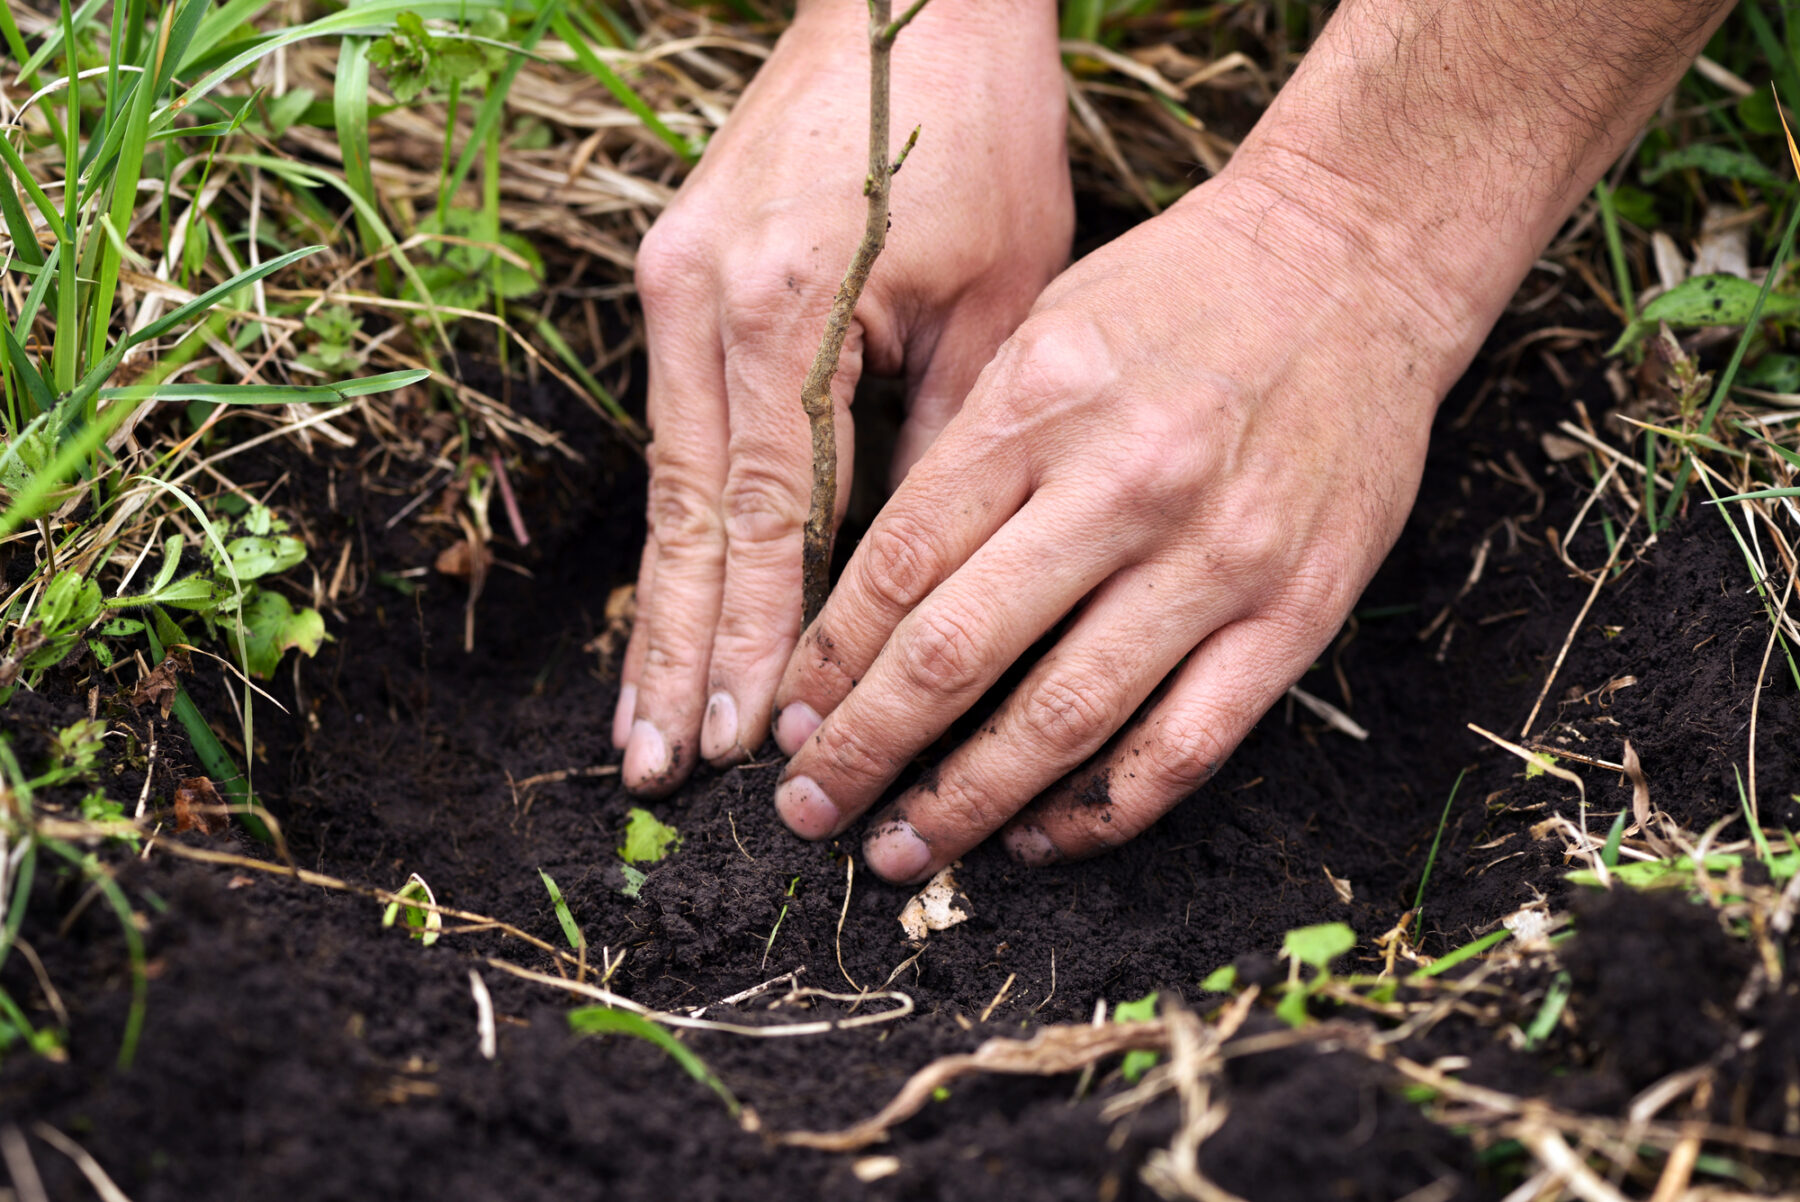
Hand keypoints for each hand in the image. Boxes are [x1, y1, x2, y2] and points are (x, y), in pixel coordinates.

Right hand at [615, 0, 1069, 794]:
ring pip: (670, 482)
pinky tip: (676, 593)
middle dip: (679, 649)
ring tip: (644, 716)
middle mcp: (705, 304)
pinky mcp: (678, 274)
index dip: (755, 637)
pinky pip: (678, 430)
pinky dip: (685, 524)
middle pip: (689, 516)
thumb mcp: (996, 298)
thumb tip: (906, 582)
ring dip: (665, 603)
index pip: (769, 515)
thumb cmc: (979, 134)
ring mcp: (676, 285)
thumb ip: (938, 441)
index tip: (740, 739)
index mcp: (789, 312)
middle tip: (656, 766)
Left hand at [766, 161, 1493, 882]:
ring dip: (965, 804)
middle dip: (864, 750)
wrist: (1359, 257)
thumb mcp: (1045, 330)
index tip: (789, 721)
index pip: (898, 564)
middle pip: (956, 653)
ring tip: (898, 853)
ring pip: (1062, 720)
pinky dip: (1100, 811)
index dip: (828, 661)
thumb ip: (966, 455)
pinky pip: (1183, 746)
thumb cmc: (1182, 291)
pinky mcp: (1296, 613)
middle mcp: (1123, 484)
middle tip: (808, 812)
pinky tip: (1037, 839)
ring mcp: (1218, 556)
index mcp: (1040, 405)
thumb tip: (873, 602)